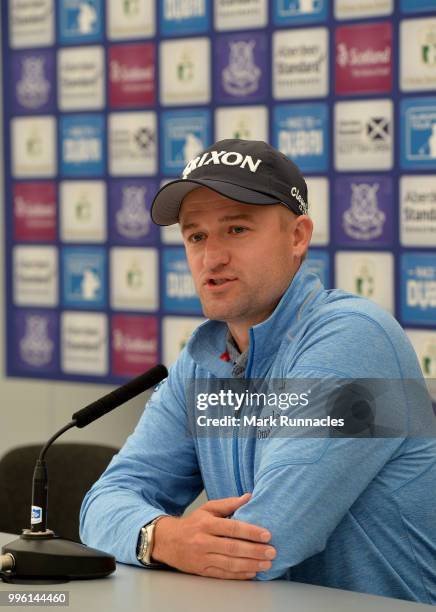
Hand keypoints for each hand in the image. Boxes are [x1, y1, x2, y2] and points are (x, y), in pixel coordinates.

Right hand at [152, 493, 275, 579]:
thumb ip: (228, 503)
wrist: (168, 541)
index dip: (250, 532)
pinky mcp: (202, 571)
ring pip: (230, 563)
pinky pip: (223, 574)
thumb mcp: (207, 508)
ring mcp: (202, 558)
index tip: (267, 534)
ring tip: (266, 564)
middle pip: (233, 548)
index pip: (232, 528)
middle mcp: (204, 541)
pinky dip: (239, 575)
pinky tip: (252, 572)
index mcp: (207, 523)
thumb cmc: (192, 523)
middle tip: (272, 551)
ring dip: (250, 565)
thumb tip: (248, 497)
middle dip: (255, 551)